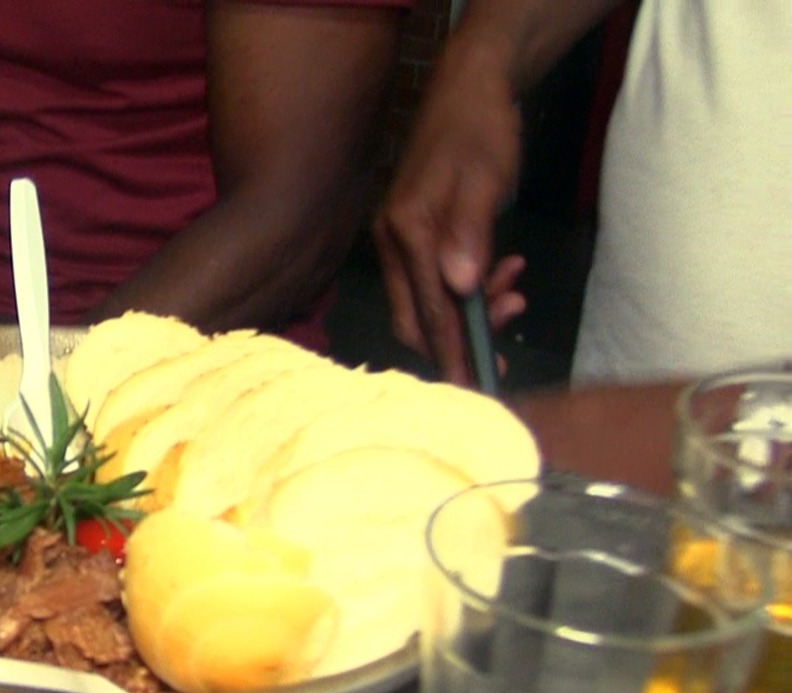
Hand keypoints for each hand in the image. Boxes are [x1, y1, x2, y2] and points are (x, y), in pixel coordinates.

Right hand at [373, 41, 526, 384]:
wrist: (468, 90)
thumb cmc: (479, 132)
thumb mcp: (483, 180)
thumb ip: (469, 234)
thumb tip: (461, 289)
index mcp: (406, 232)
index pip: (426, 310)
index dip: (451, 351)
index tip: (475, 386)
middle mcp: (393, 243)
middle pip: (415, 319)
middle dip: (458, 340)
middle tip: (504, 341)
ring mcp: (401, 241)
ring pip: (427, 303)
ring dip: (470, 312)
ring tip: (514, 294)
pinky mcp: (415, 237)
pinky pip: (435, 281)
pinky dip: (469, 289)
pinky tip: (504, 272)